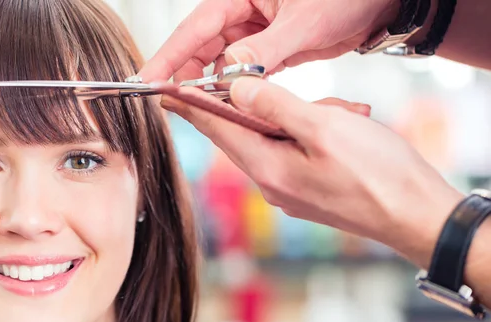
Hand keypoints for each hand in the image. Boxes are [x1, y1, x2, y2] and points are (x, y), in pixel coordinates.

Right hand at [138, 0, 399, 82]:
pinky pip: (243, 71)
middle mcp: (243, 10)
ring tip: (198, 107)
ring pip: (220, 62)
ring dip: (210, 85)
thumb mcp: (304, 22)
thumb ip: (265, 50)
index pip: (196, 26)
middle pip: (201, 46)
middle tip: (170, 102)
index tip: (148, 79)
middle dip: (185, 74)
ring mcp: (256, 31)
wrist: (379, 2)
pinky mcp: (270, 49)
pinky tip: (229, 103)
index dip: (170, 54)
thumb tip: (229, 75)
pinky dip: (236, 88)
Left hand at [161, 78, 464, 265]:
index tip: (166, 91)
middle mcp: (270, 183)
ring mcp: (289, 190)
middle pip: (247, 133)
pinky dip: (314, 135)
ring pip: (277, 139)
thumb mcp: (323, 127)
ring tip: (347, 122)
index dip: (190, 106)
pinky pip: (295, 152)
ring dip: (304, 120)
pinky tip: (345, 133)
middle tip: (316, 105)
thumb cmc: (377, 174)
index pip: (216, 129)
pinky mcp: (307, 191)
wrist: (417, 216)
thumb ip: (275, 106)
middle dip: (273, 107)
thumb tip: (235, 91)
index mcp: (267, 168)